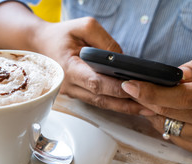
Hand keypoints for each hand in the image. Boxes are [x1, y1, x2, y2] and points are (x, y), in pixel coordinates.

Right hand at [33, 17, 152, 114]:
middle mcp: (69, 85)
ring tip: (148, 109)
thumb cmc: (60, 35)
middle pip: (101, 98)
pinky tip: (132, 104)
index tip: (136, 88)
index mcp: (68, 68)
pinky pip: (97, 101)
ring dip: (123, 108)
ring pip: (100, 104)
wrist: (40, 45)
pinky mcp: (76, 93)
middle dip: (126, 103)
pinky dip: (114, 103)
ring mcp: (72, 92)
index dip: (115, 87)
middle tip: (151, 105)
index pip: (95, 82)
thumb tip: (122, 60)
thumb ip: (104, 41)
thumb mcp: (83, 27)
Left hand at [121, 49, 191, 154]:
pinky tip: (161, 111)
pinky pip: (171, 136)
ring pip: (166, 125)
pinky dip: (161, 122)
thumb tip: (177, 76)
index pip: (183, 97)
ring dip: (151, 111)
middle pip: (169, 112)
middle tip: (130, 88)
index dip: (153, 92)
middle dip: (145, 99)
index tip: (130, 85)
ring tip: (147, 97)